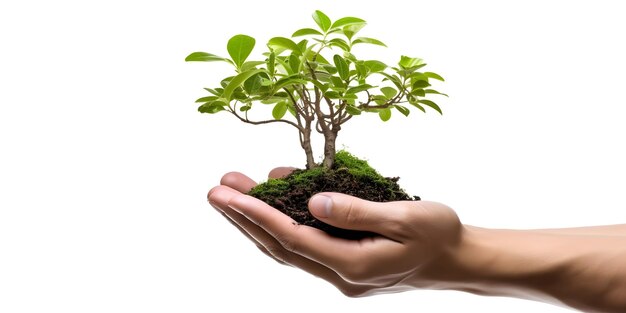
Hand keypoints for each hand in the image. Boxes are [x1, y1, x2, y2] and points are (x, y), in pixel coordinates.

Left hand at [208, 168, 462, 296]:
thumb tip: (312, 202)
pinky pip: (304, 244)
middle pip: (280, 246)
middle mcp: (340, 275)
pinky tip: (274, 200)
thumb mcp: (405, 218)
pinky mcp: (344, 264)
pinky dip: (283, 223)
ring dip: (258, 222)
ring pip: (288, 248)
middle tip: (216, 190)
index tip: (229, 194)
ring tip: (233, 193)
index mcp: (353, 265)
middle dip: (245, 218)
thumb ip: (356, 212)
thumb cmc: (440, 236)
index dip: (258, 215)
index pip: (293, 238)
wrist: (459, 261)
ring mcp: (340, 273)